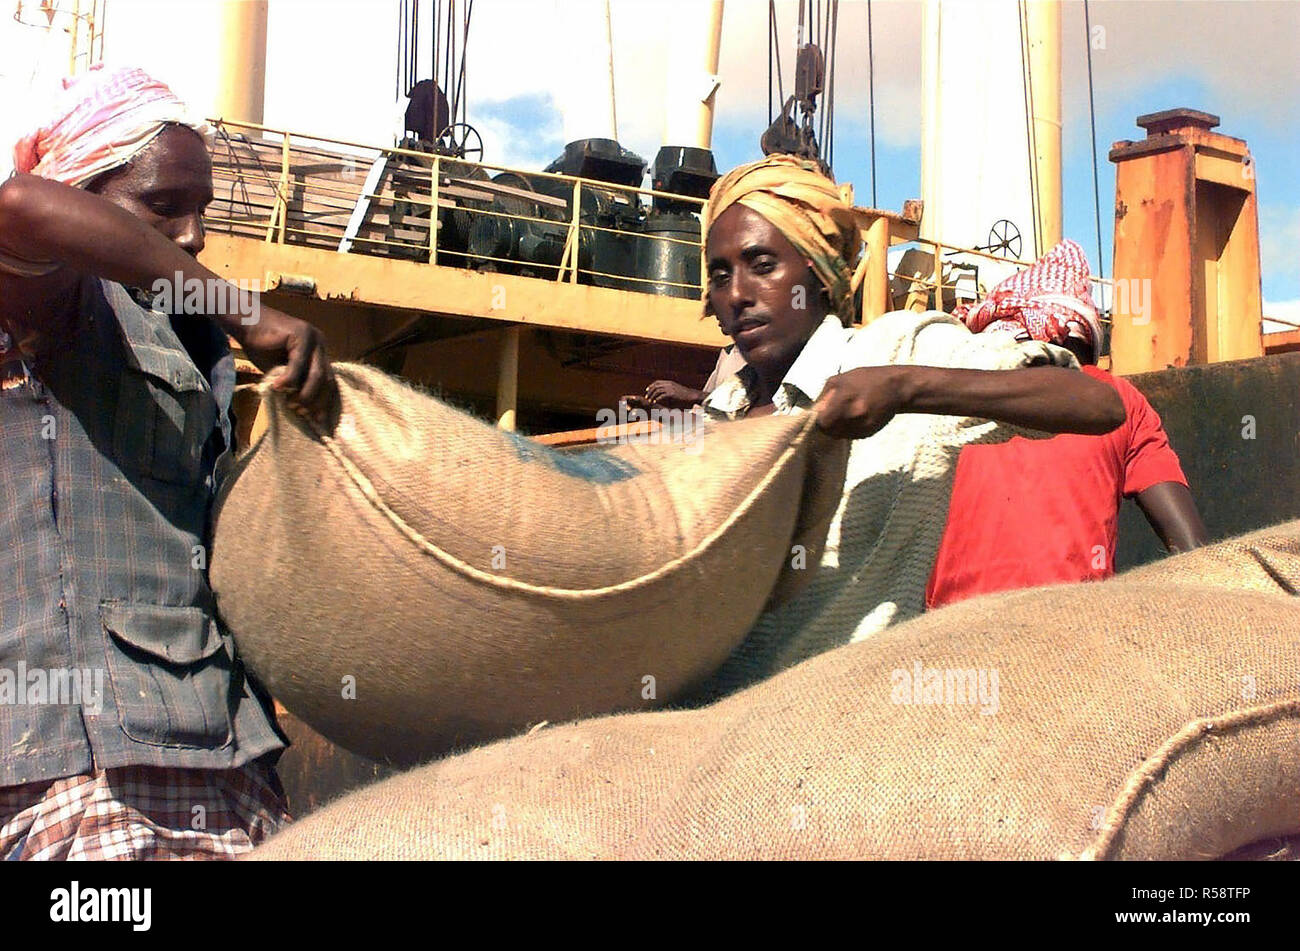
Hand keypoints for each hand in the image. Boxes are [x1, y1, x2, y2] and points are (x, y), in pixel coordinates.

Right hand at [236, 306, 337, 428]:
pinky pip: (298, 364)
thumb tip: (303, 411)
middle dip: (317, 401)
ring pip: (316, 374)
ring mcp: (313, 338)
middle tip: (305, 416)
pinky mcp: (301, 334)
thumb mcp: (281, 370)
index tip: (318, 421)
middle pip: (327, 379)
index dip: (325, 402)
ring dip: (305, 393)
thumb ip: (294, 384)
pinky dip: (289, 379)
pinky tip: (277, 387)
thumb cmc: (261, 346)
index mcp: (319, 353)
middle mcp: (321, 344)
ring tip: (292, 405)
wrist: (245, 321)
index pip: (329, 381)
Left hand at [641, 380, 704, 409]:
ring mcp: (670, 388)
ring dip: (652, 396)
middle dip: (649, 391)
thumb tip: (664, 393)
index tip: (647, 390)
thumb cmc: (684, 394)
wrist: (691, 395)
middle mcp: (669, 384)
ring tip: (649, 400)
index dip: (651, 386)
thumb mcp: (675, 389)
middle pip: (655, 386)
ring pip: (657, 391)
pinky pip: (662, 395)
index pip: (657, 382)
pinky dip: (657, 399)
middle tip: (646, 397)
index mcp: (669, 382)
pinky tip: (655, 402)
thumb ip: (669, 389)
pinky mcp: (672, 393)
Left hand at [812, 366, 908, 438]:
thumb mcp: (840, 379)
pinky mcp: (869, 432)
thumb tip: (814, 409)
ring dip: (839, 428)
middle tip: (832, 417)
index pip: (822, 422)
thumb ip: (824, 395)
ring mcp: (863, 425)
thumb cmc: (866, 379)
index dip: (820, 420)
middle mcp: (854, 415)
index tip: (822, 415)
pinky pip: (852, 436)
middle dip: (828, 426)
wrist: (896, 387)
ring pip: (840, 435)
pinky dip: (850, 429)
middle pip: (830, 431)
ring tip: (846, 415)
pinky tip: (857, 417)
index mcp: (844, 399)